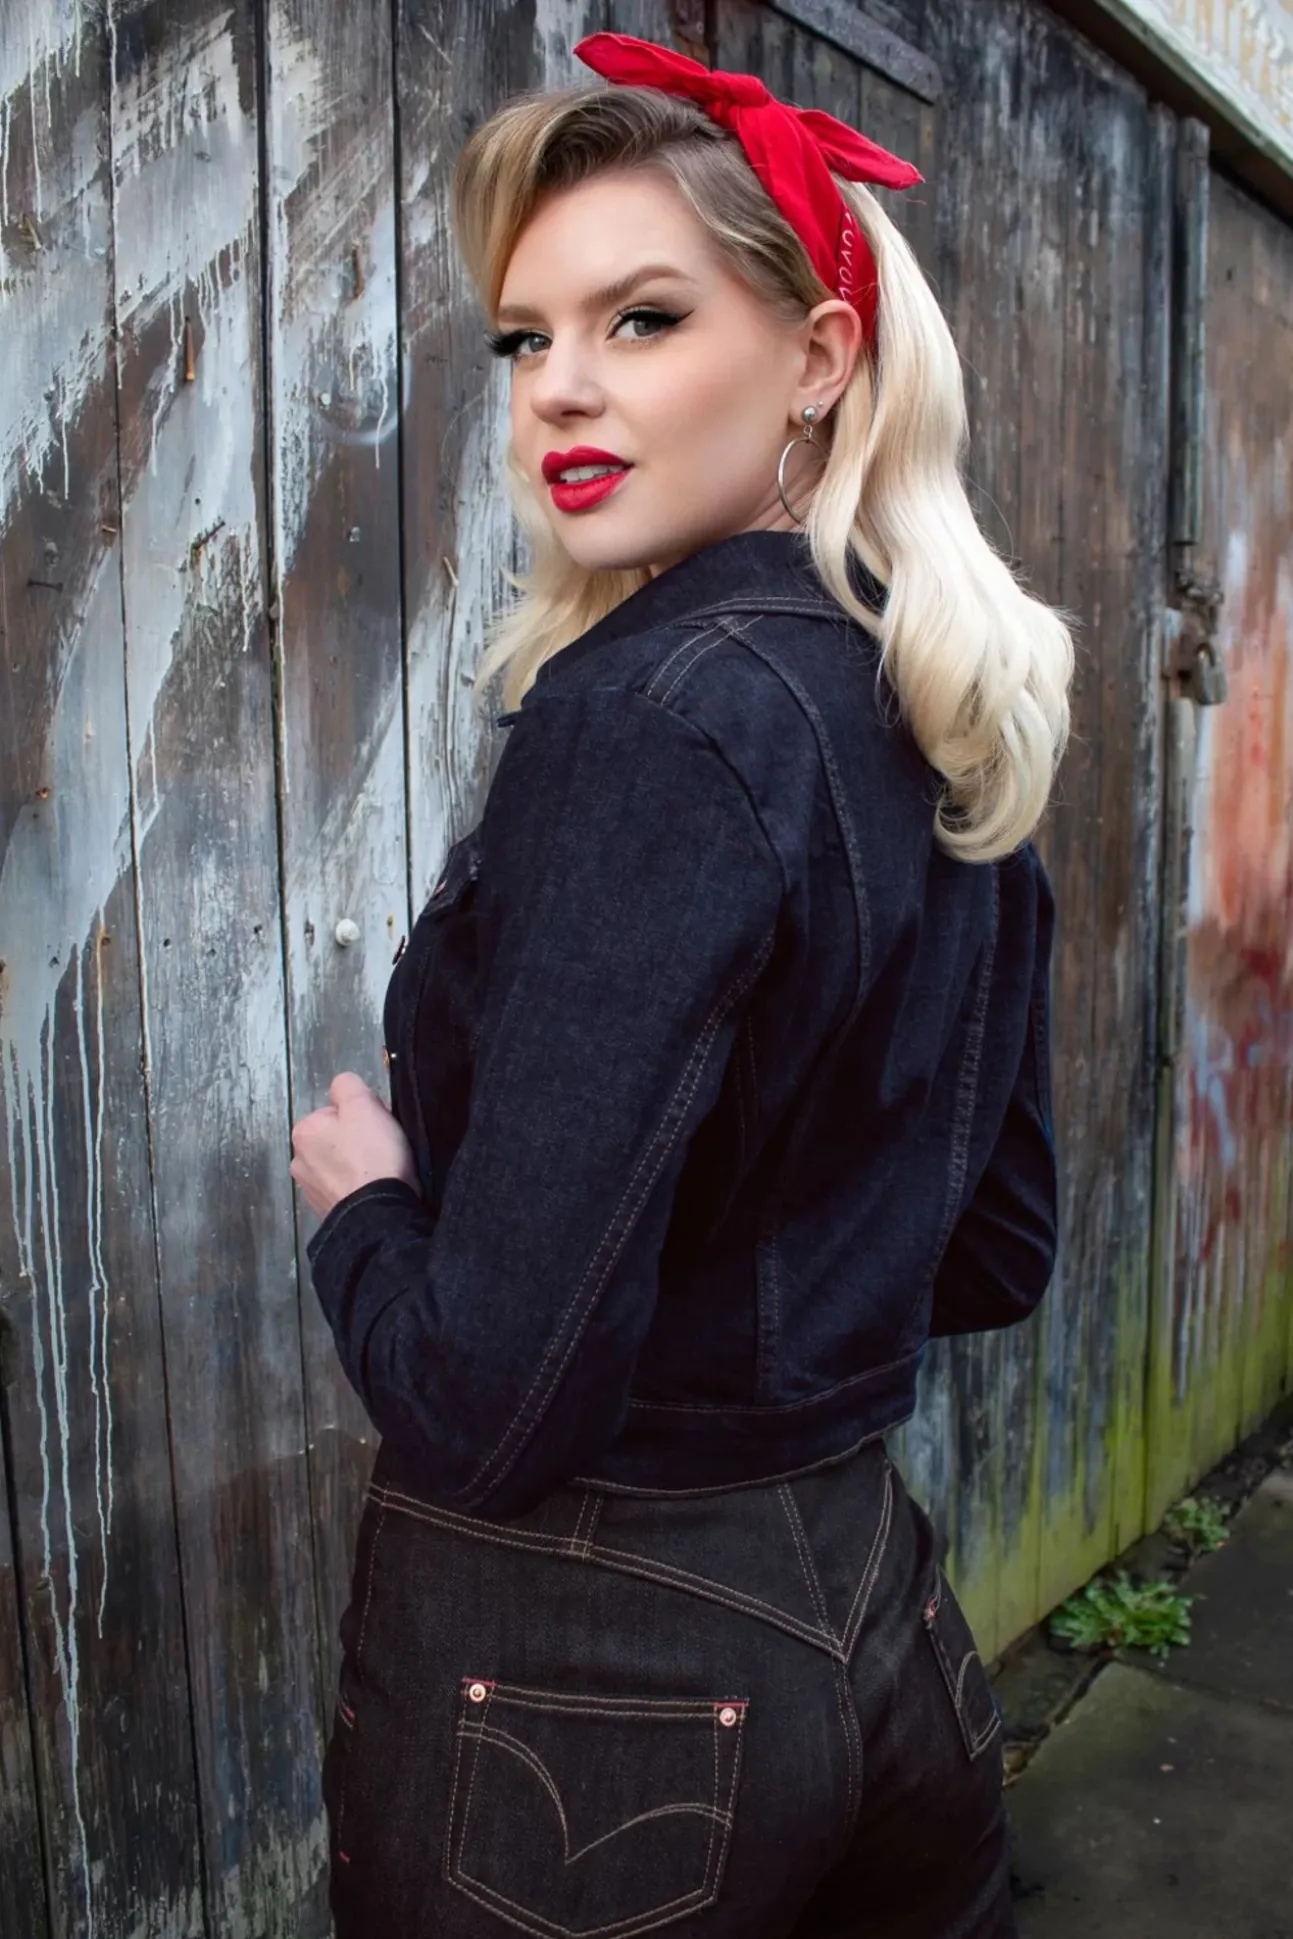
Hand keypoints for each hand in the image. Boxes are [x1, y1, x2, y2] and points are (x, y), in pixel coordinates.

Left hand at [290, 1071, 418, 1221]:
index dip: (361, 1116)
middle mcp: (298, 1160)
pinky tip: (371, 1191)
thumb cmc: (372, 1155)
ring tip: (378, 1174)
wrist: (377, 1214)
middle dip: (355, 1142)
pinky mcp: (324, 1212)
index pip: (336, 1112)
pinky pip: (343, 1190)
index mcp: (304, 1131)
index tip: (378, 1128)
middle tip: (381, 1150)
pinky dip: (355, 1189)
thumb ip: (348, 1086)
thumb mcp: (364, 1105)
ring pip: (338, 1166)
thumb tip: (342, 1088)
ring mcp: (310, 1190)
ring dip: (354, 1167)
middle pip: (335, 1139)